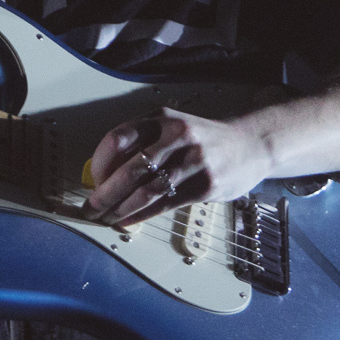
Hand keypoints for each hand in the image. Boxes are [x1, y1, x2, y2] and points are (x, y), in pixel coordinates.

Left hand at [83, 107, 273, 226]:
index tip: (93, 180)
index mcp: (162, 118)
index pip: (118, 138)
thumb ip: (141, 142)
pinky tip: (128, 221)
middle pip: (129, 169)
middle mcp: (177, 136)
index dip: (99, 163)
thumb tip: (103, 174)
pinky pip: (164, 204)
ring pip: (146, 191)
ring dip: (120, 208)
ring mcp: (193, 161)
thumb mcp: (172, 126)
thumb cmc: (202, 138)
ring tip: (106, 218)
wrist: (249, 144)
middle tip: (91, 207)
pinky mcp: (205, 185)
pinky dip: (141, 216)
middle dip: (105, 193)